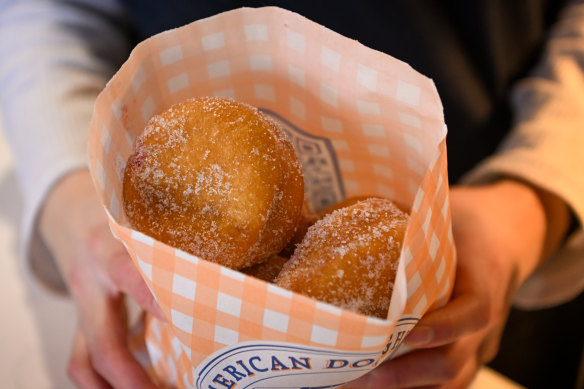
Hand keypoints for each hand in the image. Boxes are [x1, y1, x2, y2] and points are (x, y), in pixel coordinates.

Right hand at [39, 169, 164, 388]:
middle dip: (130, 377)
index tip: (182, 318)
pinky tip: (130, 387)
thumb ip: (167, 239)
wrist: (68, 216)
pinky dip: (103, 381)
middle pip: (103, 341)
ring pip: (83, 361)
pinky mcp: (77, 323)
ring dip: (113, 388)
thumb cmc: (116, 216)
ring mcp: (79, 308)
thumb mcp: (137, 217)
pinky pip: (82, 360)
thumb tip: (222, 263)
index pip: (130, 276)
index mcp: (108, 249)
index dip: (153, 298)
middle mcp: (90, 282)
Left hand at [347, 179, 569, 387]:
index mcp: (485, 279)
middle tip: (362, 374)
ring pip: (451, 379)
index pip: (474, 312)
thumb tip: (342, 209)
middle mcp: (485, 322)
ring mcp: (478, 342)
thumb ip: (410, 217)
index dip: (443, 327)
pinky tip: (376, 383)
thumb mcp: (447, 212)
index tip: (406, 333)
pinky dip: (414, 387)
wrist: (507, 235)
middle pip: (455, 362)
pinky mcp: (468, 351)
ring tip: (357, 384)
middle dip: (407, 374)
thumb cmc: (468, 222)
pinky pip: (446, 381)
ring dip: (406, 387)